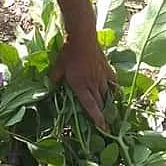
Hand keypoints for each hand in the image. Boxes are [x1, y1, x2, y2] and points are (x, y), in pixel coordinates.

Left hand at [50, 0, 115, 129]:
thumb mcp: (58, 66)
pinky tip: (115, 93)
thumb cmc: (68, 52)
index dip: (97, 118)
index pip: (90, 106)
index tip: (103, 128)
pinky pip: (113, 82)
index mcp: (81, 85)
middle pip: (100, 103)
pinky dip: (115, 89)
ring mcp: (102, 76)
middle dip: (104, 116)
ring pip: (108, 94)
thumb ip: (54, 77)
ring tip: (112, 114)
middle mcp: (93, 83)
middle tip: (108, 127)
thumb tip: (49, 85)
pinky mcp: (107, 68)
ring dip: (109, 105)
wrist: (83, 37)